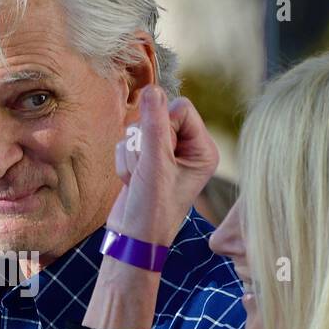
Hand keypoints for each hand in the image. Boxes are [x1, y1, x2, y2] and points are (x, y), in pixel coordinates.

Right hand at [106, 85, 220, 246]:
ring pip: (139, 128)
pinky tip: (132, 181)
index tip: (159, 154)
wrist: (131, 238)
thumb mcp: (155, 165)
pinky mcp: (146, 159)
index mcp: (204, 149)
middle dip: (144, 142)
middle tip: (147, 171)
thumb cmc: (152, 209)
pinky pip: (127, 140)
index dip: (163, 125)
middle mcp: (188, 148)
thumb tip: (152, 89)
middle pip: (158, 115)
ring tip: (139, 180)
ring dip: (132, 154)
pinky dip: (124, 161)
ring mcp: (166, 153)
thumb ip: (154, 125)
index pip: (182, 107)